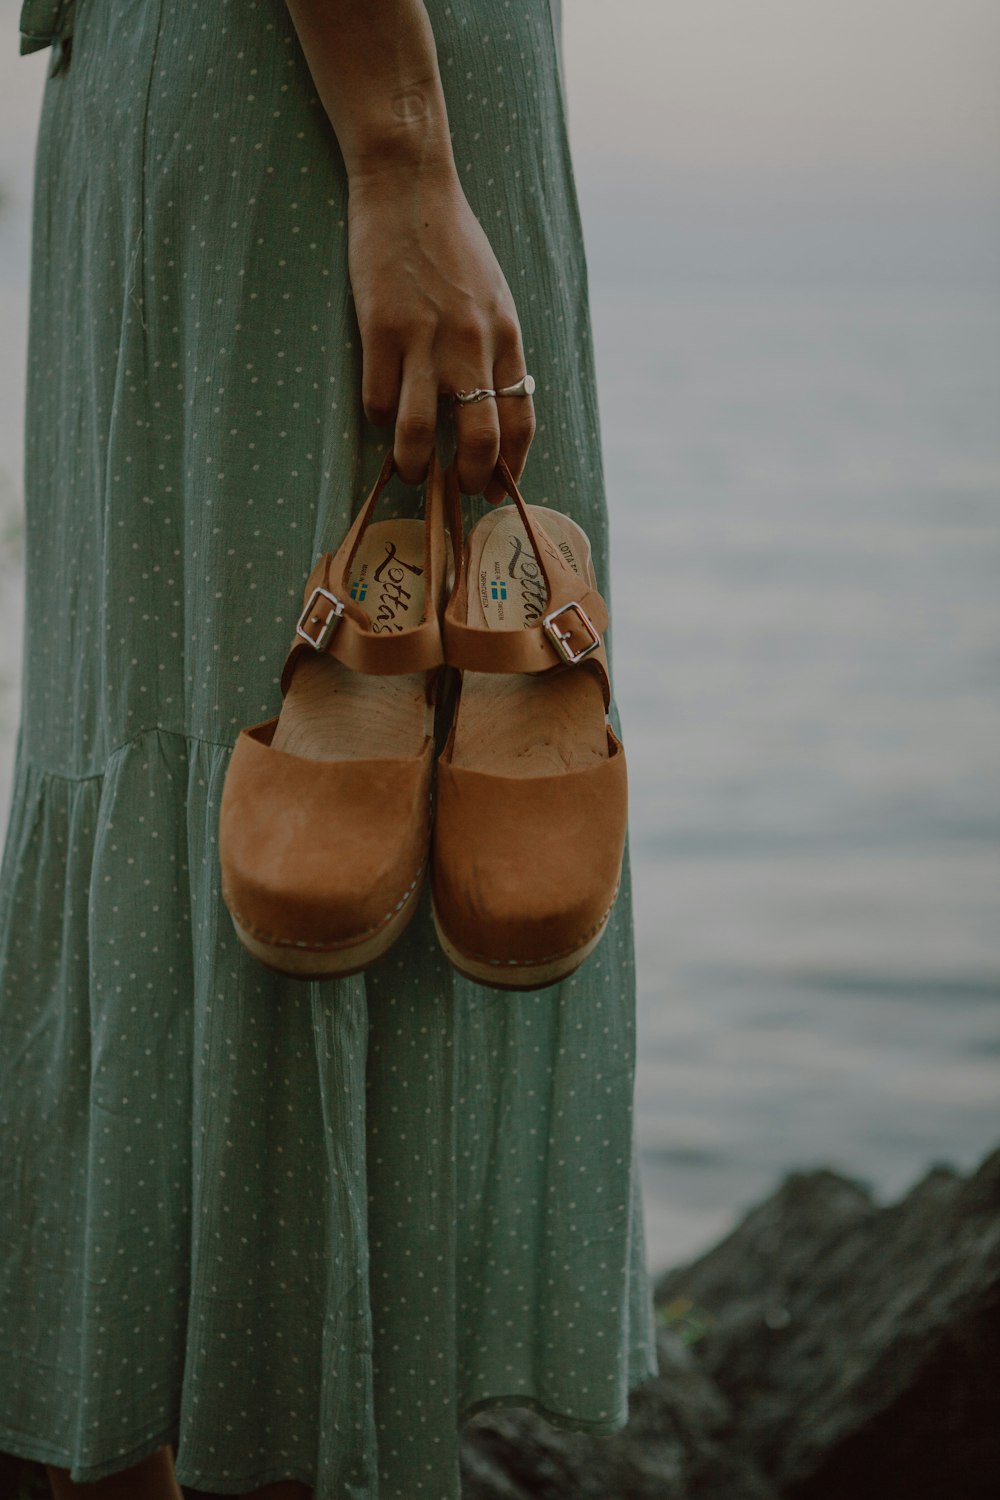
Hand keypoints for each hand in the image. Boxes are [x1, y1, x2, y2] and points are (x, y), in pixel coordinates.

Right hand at [347, 165, 534, 501]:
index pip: (520, 420)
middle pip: (478, 439)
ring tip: (410, 472)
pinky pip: (378, 401)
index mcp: (506, 337)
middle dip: (467, 479)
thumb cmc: (451, 242)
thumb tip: (493, 403)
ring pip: (419, 434)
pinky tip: (379, 412)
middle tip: (455, 493)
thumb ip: (496, 348)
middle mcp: (472, 346)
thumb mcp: (494, 297)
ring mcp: (424, 341)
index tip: (497, 490)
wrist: (409, 186)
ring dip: (414, 465)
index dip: (510, 466)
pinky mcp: (380, 331)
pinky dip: (378, 418)